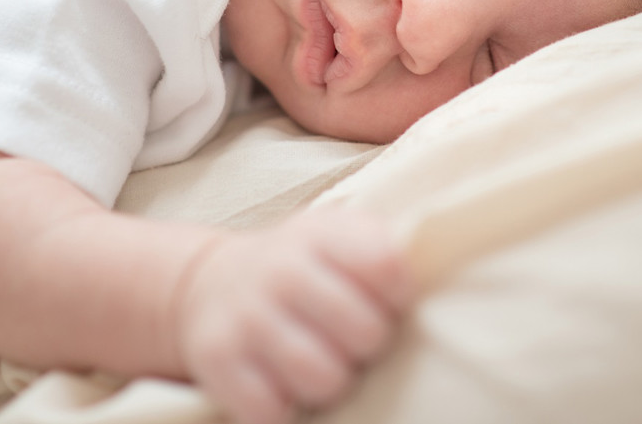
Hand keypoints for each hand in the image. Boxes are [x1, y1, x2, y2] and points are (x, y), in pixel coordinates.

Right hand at [175, 208, 412, 423]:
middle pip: (365, 332)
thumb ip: (382, 249)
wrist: (210, 282)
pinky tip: (283, 385)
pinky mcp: (216, 359)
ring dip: (331, 383)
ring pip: (324, 379)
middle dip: (369, 347)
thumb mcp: (337, 237)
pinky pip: (272, 411)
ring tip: (324, 365)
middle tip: (354, 342)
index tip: (390, 302)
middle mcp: (282, 270)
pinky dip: (285, 409)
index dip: (399, 296)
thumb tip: (432, 282)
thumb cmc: (299, 268)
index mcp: (321, 235)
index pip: (386, 265)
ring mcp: (247, 316)